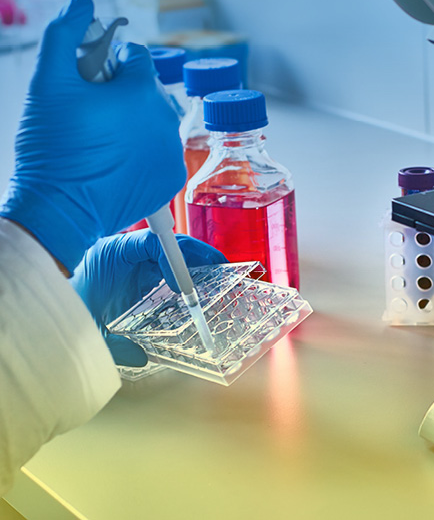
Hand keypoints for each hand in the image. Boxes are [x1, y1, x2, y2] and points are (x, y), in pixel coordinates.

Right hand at [0, 0, 184, 273]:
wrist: (60, 209)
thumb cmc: (52, 147)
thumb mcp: (49, 82)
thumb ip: (64, 34)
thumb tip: (84, 3)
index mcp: (143, 91)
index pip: (136, 56)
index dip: (109, 63)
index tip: (91, 81)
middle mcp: (167, 120)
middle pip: (149, 89)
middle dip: (124, 94)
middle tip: (94, 115)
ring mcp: (173, 152)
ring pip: (157, 121)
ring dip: (136, 123)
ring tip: (104, 141)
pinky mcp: (173, 179)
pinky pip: (163, 152)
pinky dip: (145, 152)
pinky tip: (118, 161)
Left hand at [71, 230, 226, 366]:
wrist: (45, 310)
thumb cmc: (64, 311)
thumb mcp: (88, 330)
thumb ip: (112, 345)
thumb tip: (142, 357)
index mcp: (111, 254)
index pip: (151, 242)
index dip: (174, 258)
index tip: (185, 286)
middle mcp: (125, 253)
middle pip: (168, 244)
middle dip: (196, 258)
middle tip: (221, 271)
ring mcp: (132, 262)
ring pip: (170, 256)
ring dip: (194, 267)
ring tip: (217, 280)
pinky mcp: (136, 274)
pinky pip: (164, 269)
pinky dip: (183, 278)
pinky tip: (197, 292)